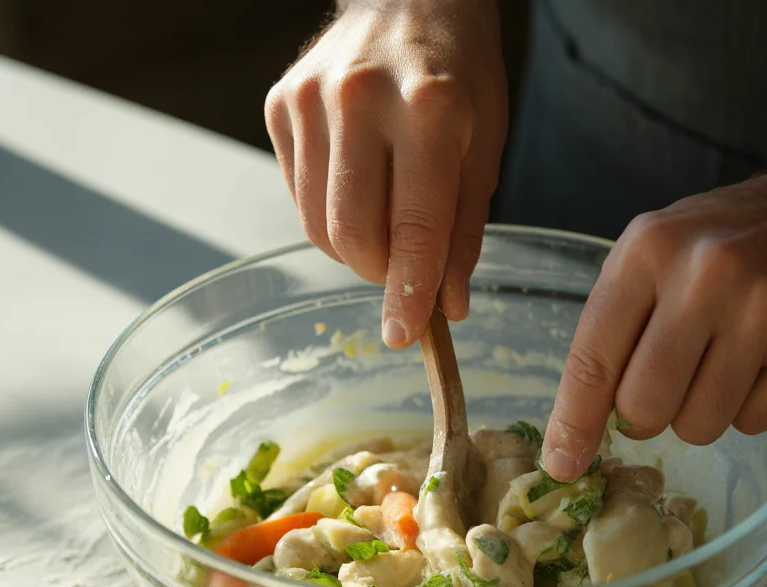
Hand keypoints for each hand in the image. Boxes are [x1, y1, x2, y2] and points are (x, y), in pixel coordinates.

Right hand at [264, 0, 506, 347]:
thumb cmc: (459, 73)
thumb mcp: (486, 146)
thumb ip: (465, 231)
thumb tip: (446, 306)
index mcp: (430, 109)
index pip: (414, 227)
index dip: (408, 291)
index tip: (403, 334)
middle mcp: (361, 99)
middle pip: (353, 234)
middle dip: (379, 272)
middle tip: (403, 270)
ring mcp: (311, 99)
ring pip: (316, 224)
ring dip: (352, 247)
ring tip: (385, 222)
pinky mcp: (280, 103)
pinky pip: (297, 194)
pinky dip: (327, 210)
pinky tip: (357, 181)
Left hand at [541, 166, 766, 481]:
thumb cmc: (728, 247)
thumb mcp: (655, 258)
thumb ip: (612, 335)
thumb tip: (570, 442)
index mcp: (651, 248)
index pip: (594, 359)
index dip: (575, 422)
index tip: (563, 464)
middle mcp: (709, 274)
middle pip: (645, 405)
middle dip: (647, 414)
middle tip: (670, 384)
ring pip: (700, 425)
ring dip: (704, 411)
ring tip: (728, 359)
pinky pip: (756, 424)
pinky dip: (755, 407)